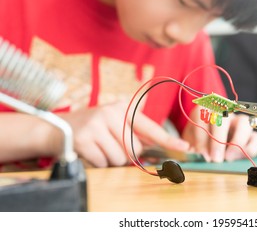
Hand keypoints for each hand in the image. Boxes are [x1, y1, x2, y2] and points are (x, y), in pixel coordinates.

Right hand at [58, 101, 188, 167]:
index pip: (150, 128)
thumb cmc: (93, 128)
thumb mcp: (114, 123)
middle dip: (126, 154)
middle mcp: (111, 113)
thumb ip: (135, 133)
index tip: (184, 147)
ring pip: (120, 158)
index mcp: (123, 108)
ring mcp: (97, 125)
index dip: (168, 140)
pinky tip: (90, 151)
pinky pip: (103, 162)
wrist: (58, 128)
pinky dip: (98, 162)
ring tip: (98, 147)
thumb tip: (160, 147)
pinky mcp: (84, 138)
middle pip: (135, 149)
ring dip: (111, 159)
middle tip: (110, 144)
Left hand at [182, 107, 256, 161]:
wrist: (216, 148)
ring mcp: (239, 123)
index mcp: (205, 112)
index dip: (201, 133)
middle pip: (224, 116)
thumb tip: (195, 152)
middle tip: (215, 158)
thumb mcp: (191, 143)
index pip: (202, 113)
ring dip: (236, 141)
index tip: (201, 152)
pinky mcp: (253, 135)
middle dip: (218, 139)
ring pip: (244, 122)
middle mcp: (224, 113)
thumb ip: (191, 147)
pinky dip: (250, 149)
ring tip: (229, 158)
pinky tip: (240, 157)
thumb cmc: (201, 142)